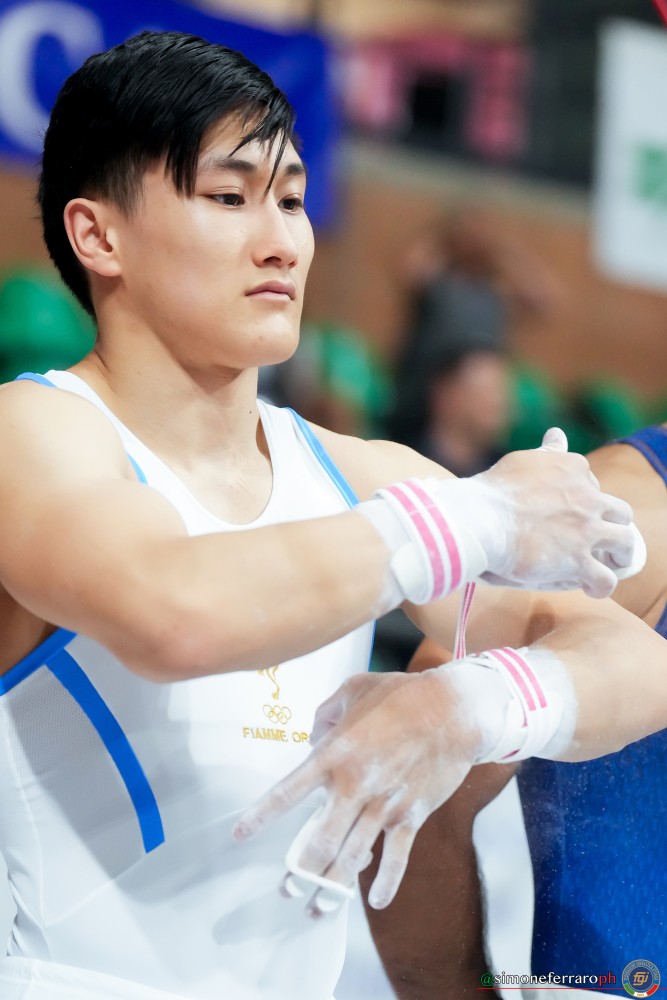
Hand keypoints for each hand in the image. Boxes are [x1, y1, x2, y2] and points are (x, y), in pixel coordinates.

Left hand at [232, 668, 478, 912]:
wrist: (454, 710)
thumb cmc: (402, 695)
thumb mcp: (354, 690)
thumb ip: (325, 714)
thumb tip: (313, 735)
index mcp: (334, 754)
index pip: (288, 792)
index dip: (261, 815)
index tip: (240, 835)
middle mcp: (355, 785)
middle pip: (319, 842)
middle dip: (300, 872)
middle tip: (286, 889)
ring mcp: (385, 805)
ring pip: (352, 858)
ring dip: (332, 888)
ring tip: (317, 909)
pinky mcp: (412, 815)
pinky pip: (396, 858)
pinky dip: (386, 882)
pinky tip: (374, 901)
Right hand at [459, 428, 638, 597]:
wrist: (480, 518)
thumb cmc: (493, 491)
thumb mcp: (523, 460)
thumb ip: (547, 452)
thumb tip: (558, 435)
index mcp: (573, 467)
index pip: (593, 484)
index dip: (584, 501)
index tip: (570, 513)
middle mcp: (588, 496)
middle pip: (619, 511)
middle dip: (612, 525)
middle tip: (599, 539)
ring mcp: (587, 529)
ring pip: (624, 543)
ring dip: (618, 554)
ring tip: (606, 564)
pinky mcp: (578, 560)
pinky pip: (606, 577)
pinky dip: (601, 584)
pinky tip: (590, 586)